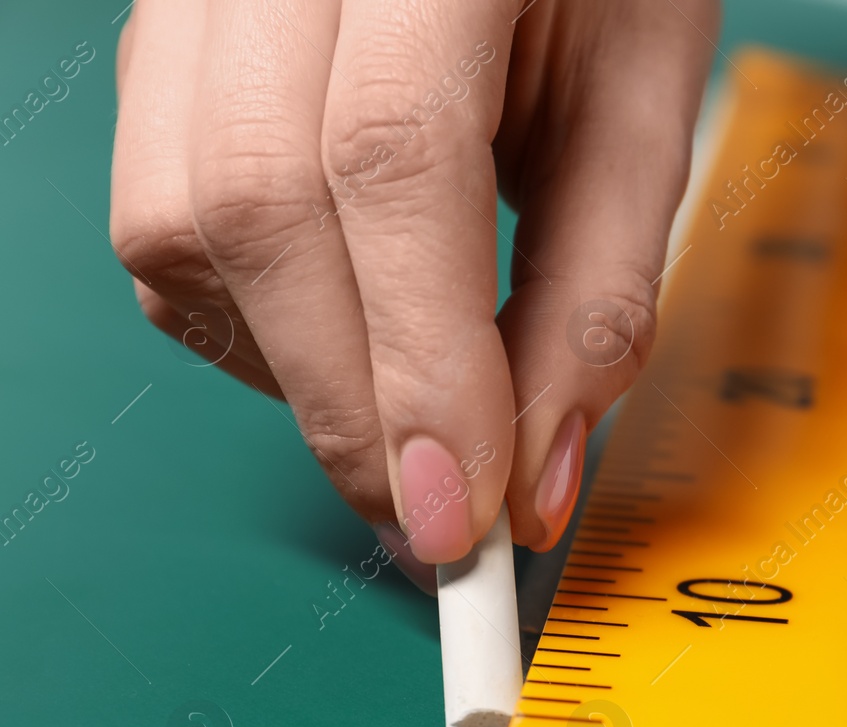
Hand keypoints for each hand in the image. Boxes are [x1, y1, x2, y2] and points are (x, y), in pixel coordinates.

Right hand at [110, 0, 716, 583]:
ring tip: (408, 415)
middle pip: (259, 204)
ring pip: (179, 223)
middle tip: (440, 517)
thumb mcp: (643, 108)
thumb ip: (597, 292)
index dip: (421, 360)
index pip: (389, 158)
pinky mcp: (165, 48)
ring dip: (297, 370)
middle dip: (352, 403)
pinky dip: (255, 322)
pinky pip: (163, 218)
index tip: (464, 511)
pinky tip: (348, 334)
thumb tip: (535, 479)